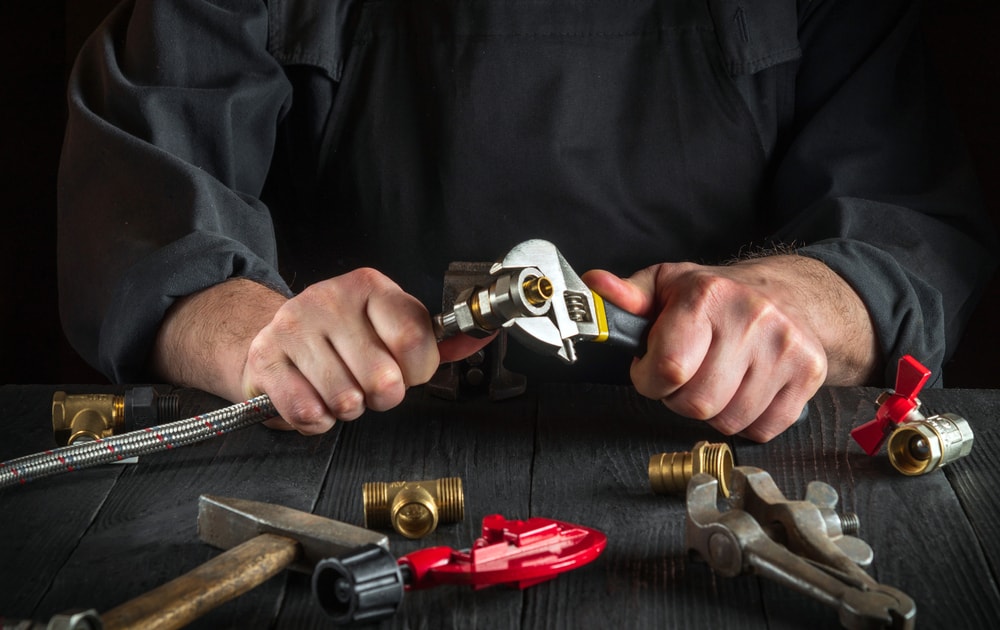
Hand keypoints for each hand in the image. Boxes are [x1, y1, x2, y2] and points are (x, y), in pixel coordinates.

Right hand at [152, 272, 490, 434]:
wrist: (272, 339)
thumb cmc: (340, 339)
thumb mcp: (387, 328)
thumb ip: (431, 340)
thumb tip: (481, 337)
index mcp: (369, 287)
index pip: (415, 340)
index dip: (417, 371)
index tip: (407, 372)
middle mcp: (329, 299)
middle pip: (383, 379)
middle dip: (381, 396)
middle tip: (367, 386)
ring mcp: (293, 326)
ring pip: (346, 400)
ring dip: (347, 409)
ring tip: (338, 389)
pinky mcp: (266, 359)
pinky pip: (308, 412)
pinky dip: (317, 421)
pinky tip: (315, 400)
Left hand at [582, 256, 877, 440]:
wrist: (790, 294)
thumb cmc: (718, 295)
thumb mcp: (667, 285)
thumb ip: (628, 295)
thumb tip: (594, 285)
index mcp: (708, 296)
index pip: (668, 368)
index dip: (648, 380)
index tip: (649, 370)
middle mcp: (752, 319)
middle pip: (697, 403)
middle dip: (678, 398)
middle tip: (684, 377)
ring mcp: (785, 348)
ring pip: (728, 421)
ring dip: (712, 411)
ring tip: (714, 381)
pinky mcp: (809, 373)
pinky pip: (762, 429)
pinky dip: (746, 421)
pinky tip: (742, 392)